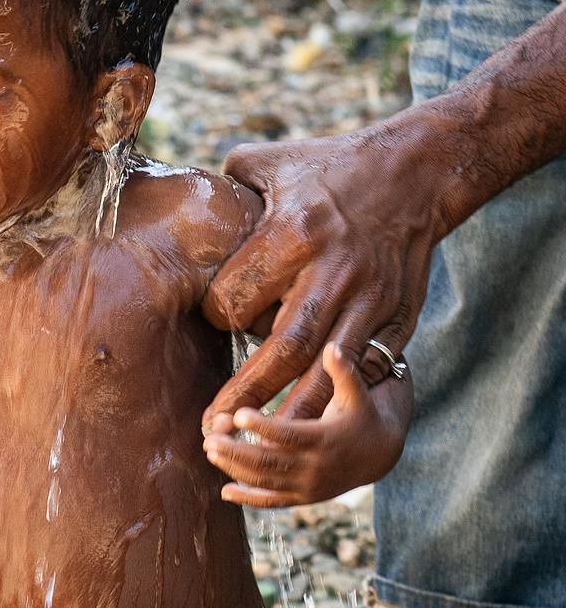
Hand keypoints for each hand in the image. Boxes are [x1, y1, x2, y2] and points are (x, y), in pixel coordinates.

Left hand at [201, 122, 438, 425]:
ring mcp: (368, 298)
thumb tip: (192, 209)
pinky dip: (336, 399)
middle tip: (213, 429)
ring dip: (289, 411)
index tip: (212, 319)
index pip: (239, 295)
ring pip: (324, 369)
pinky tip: (312, 426)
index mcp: (294, 233)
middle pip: (282, 346)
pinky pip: (363, 370)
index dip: (217, 313)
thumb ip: (228, 187)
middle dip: (245, 392)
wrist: (415, 173)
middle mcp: (332, 271)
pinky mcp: (395, 317)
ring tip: (256, 445)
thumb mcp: (271, 162)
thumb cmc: (331, 165)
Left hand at [203, 343, 411, 507]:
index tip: (237, 415)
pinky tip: (225, 492)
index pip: (290, 436)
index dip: (263, 427)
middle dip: (238, 452)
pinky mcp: (304, 497)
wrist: (377, 454)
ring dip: (236, 469)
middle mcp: (315, 468)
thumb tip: (332, 347)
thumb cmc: (361, 414)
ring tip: (209, 451)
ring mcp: (308, 486)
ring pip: (267, 482)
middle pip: (271, 462)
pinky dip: (250, 499)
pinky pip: (274, 502)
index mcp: (325, 439)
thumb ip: (344, 371)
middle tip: (209, 439)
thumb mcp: (357, 393)